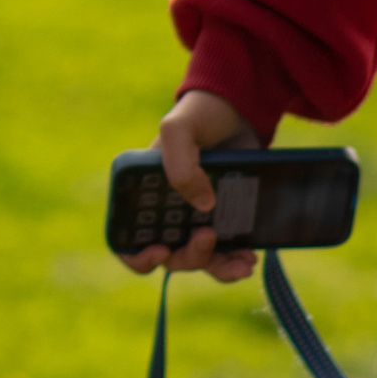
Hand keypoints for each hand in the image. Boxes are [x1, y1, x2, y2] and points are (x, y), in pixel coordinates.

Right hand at [123, 88, 257, 279]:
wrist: (241, 110)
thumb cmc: (199, 115)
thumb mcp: (179, 128)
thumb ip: (180, 163)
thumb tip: (202, 207)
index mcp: (143, 193)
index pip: (127, 237)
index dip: (137, 254)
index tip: (159, 250)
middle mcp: (166, 212)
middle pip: (168, 255)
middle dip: (188, 256)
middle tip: (208, 235)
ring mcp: (195, 219)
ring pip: (199, 260)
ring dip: (217, 268)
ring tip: (242, 262)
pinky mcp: (223, 221)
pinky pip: (224, 255)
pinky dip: (235, 263)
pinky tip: (249, 258)